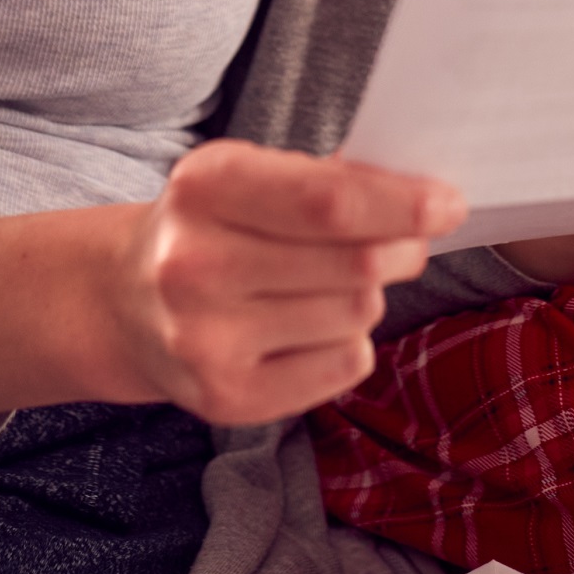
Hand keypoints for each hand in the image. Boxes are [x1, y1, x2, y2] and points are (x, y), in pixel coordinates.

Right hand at [0, 141, 461, 429]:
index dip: (402, 204)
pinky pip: (343, 365)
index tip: (449, 204)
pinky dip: (348, 342)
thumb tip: (426, 201)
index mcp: (204, 187)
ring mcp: (204, 339)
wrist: (124, 301)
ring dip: (367, 297)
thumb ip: (331, 182)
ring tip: (326, 285)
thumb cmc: (213, 225)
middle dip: (402, 250)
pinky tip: (309, 328)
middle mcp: (194, 265)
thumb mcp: (252, 175)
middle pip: (355, 266)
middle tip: (404, 244)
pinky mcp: (223, 398)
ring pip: (356, 315)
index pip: (328, 202)